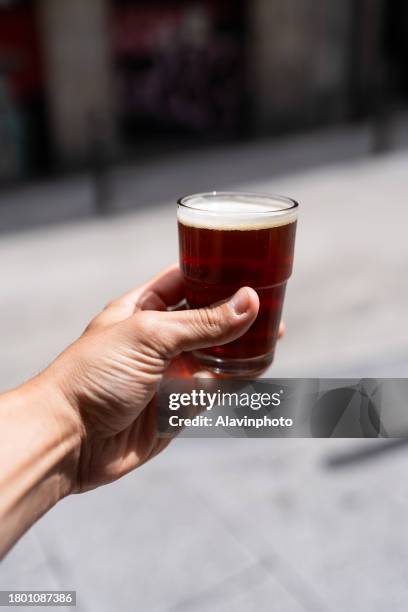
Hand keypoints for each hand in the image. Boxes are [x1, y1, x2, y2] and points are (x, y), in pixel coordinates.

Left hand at [40, 265, 266, 492]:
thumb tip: (249, 301)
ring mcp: (169, 371)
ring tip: (276, 330)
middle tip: (271, 300)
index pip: (183, 279)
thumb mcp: (148, 336)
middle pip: (206, 316)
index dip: (212, 269)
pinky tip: (260, 364)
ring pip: (216, 352)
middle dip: (236, 308)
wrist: (69, 440)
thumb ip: (201, 322)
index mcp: (142, 308)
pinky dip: (238, 377)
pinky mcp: (178, 405)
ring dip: (243, 342)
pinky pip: (216, 387)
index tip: (246, 261)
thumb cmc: (94, 376)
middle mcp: (158, 338)